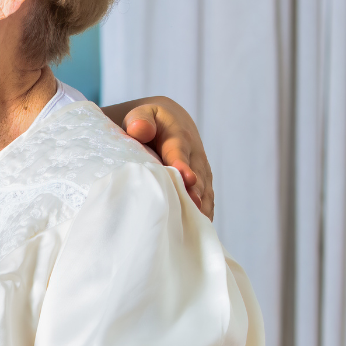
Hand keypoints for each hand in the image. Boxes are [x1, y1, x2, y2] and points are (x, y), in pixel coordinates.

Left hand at [102, 95, 214, 217]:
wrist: (171, 124)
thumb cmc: (149, 122)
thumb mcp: (142, 114)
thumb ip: (140, 120)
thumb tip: (138, 129)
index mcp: (178, 136)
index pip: (179, 152)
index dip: (182, 166)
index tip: (186, 179)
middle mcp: (195, 155)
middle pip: (197, 176)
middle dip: (195, 192)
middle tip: (193, 206)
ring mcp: (202, 171)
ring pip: (204, 192)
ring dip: (201, 207)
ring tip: (195, 225)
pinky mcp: (204, 185)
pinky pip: (206, 201)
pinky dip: (203, 215)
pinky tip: (196, 231)